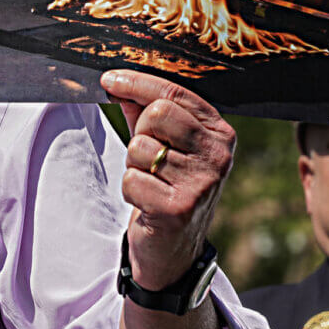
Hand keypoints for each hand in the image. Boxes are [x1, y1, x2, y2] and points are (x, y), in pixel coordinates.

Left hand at [101, 70, 234, 292]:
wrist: (173, 250)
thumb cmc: (167, 188)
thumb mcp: (164, 145)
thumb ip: (143, 112)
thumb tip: (116, 83)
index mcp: (219, 133)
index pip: (174, 93)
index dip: (136, 82)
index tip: (109, 79)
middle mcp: (217, 155)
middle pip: (156, 114)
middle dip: (139, 132)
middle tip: (146, 157)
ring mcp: (202, 182)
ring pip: (139, 147)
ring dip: (134, 165)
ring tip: (151, 183)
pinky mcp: (178, 208)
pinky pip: (132, 179)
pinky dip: (130, 190)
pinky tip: (148, 203)